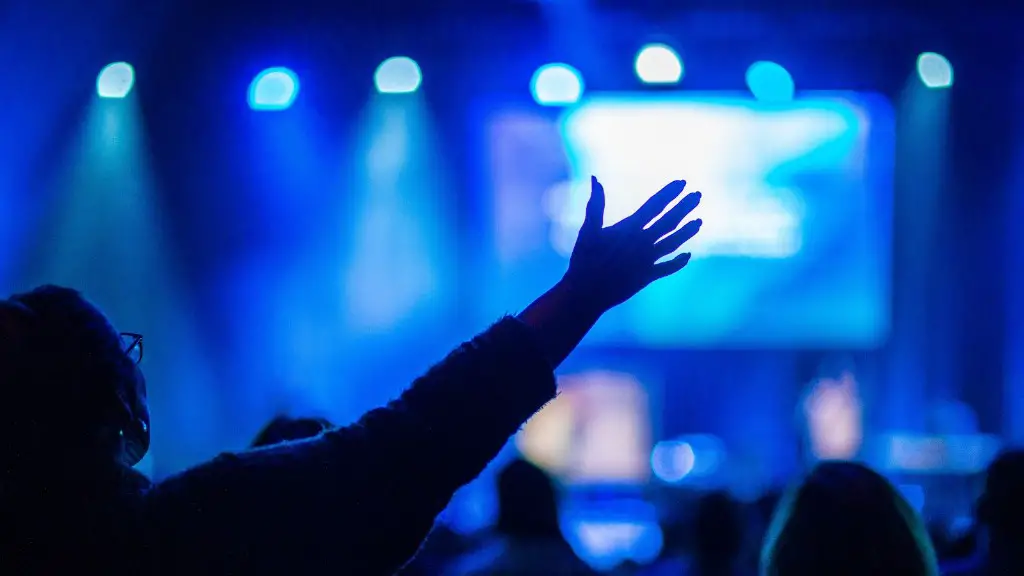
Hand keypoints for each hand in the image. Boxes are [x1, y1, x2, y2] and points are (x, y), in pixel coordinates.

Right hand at [561, 176, 701, 313]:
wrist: (586, 293)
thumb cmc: (584, 260)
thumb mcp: (588, 231)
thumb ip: (595, 205)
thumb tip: (595, 179)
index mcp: (629, 229)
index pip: (654, 206)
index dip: (669, 194)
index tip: (682, 183)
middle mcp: (642, 243)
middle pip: (669, 222)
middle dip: (684, 207)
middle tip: (698, 195)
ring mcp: (647, 261)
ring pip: (673, 243)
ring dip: (687, 231)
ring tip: (699, 221)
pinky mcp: (647, 277)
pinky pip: (668, 268)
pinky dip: (679, 262)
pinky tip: (688, 255)